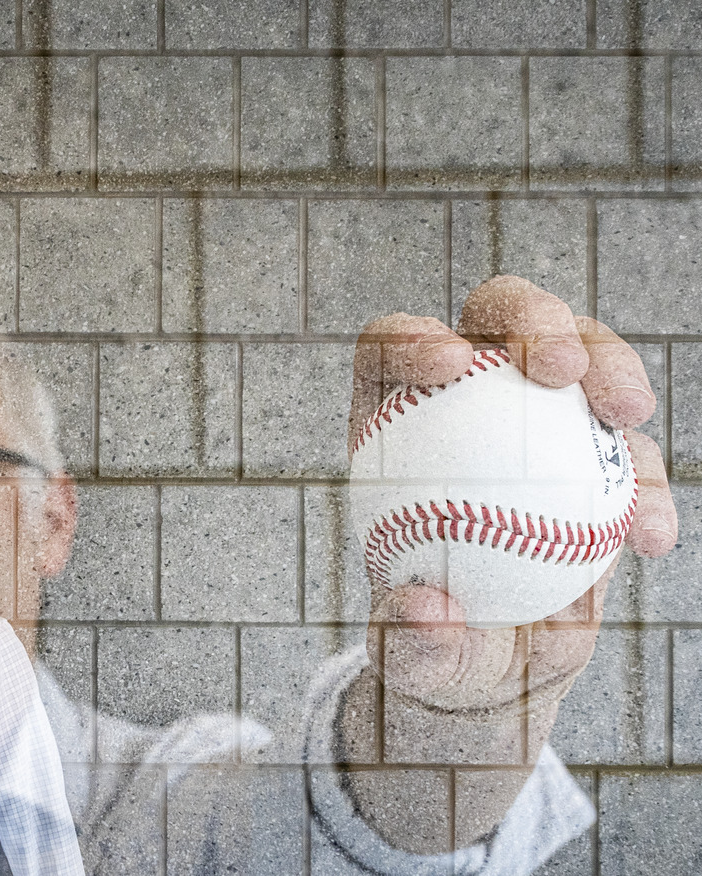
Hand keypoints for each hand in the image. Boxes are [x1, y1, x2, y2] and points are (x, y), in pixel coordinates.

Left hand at [349, 275, 678, 716]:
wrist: (497, 673)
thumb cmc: (433, 654)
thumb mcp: (411, 661)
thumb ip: (410, 640)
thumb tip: (425, 611)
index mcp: (391, 428)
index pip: (388, 351)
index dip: (411, 336)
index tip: (448, 362)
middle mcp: (464, 403)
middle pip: (495, 320)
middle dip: (534, 318)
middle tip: (562, 370)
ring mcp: (537, 422)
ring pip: (581, 357)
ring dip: (612, 368)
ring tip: (627, 418)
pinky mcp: (596, 458)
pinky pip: (630, 448)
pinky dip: (646, 482)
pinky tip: (650, 537)